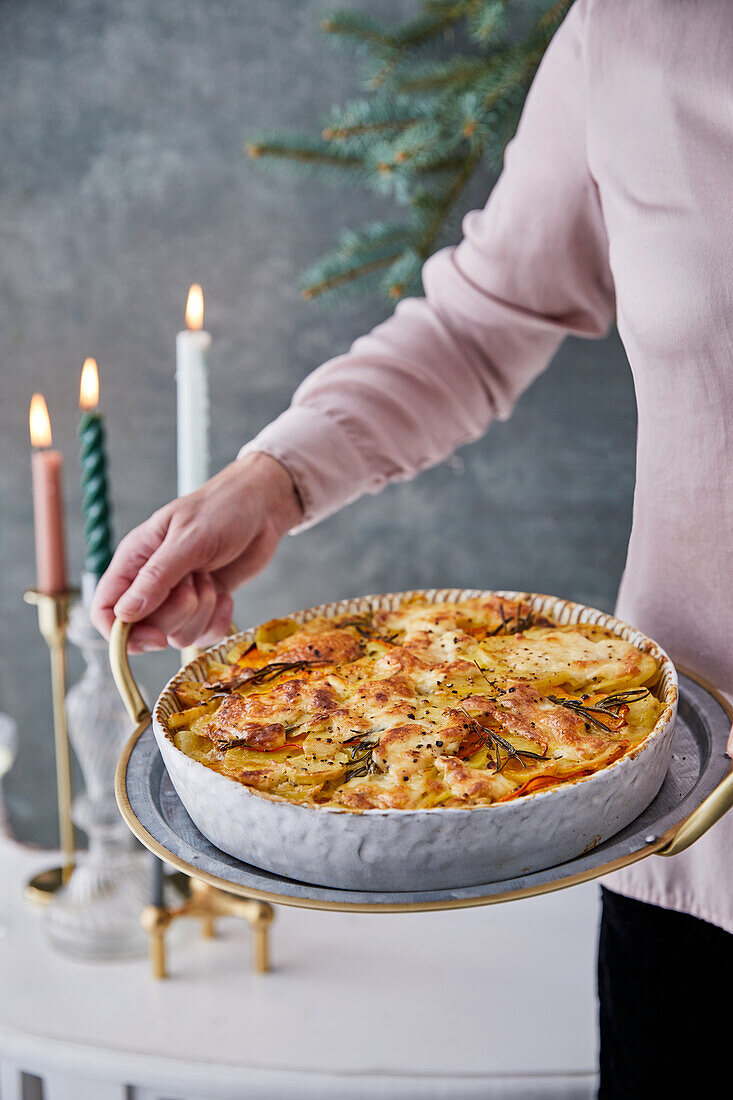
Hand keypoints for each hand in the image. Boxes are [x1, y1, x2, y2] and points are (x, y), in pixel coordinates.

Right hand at [90, 453, 302, 652]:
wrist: (262, 506)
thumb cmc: (222, 510)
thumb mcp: (188, 540)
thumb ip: (156, 577)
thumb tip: (125, 614)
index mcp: (134, 560)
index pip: (105, 609)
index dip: (122, 634)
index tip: (156, 638)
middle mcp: (150, 582)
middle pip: (145, 628)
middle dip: (178, 613)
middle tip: (196, 578)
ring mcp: (178, 596)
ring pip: (177, 635)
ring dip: (201, 612)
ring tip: (210, 577)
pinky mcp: (204, 604)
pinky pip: (203, 635)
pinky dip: (218, 621)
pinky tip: (226, 596)